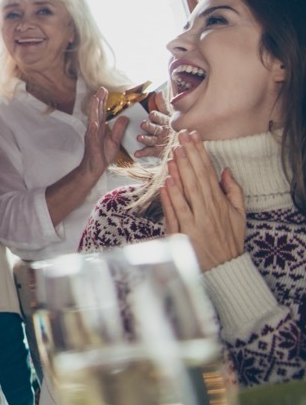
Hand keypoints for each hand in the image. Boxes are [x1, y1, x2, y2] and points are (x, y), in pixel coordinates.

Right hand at [80, 87, 127, 178]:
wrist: (94, 168)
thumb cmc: (102, 155)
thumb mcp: (115, 140)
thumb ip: (119, 129)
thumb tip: (125, 117)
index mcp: (100, 128)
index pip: (101, 112)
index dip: (102, 102)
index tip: (104, 91)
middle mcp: (94, 129)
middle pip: (96, 112)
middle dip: (98, 100)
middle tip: (101, 89)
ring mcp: (92, 135)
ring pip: (92, 120)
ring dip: (93, 109)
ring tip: (96, 99)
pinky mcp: (92, 144)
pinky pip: (92, 135)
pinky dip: (92, 128)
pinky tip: (94, 122)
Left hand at [134, 91, 172, 157]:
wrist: (185, 144)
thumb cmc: (176, 127)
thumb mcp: (171, 115)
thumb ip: (163, 105)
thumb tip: (158, 92)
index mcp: (164, 122)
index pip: (159, 117)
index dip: (155, 116)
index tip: (151, 115)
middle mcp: (162, 131)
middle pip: (154, 128)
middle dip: (148, 126)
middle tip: (143, 125)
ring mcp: (160, 141)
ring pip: (151, 140)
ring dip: (145, 138)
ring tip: (139, 138)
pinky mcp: (158, 151)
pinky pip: (149, 152)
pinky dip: (143, 153)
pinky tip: (136, 153)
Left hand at [160, 130, 245, 270]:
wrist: (224, 268)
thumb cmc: (229, 240)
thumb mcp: (239, 215)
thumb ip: (234, 191)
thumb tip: (225, 170)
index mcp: (220, 203)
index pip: (208, 173)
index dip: (200, 154)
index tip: (193, 136)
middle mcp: (208, 210)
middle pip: (196, 179)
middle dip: (188, 157)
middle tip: (180, 138)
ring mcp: (195, 222)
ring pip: (186, 194)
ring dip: (179, 174)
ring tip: (172, 156)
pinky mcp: (184, 234)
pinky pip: (176, 214)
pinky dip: (170, 199)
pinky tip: (166, 184)